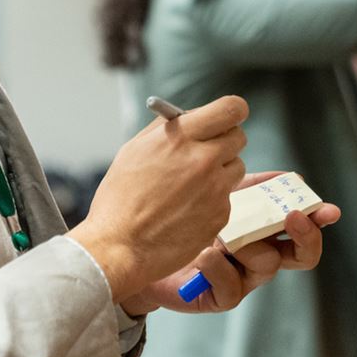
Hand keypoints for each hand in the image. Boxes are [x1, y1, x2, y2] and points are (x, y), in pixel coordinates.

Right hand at [70, 96, 248, 302]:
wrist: (119, 246)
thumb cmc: (120, 198)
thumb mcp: (135, 149)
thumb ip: (168, 129)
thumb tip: (189, 115)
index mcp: (181, 137)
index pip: (231, 109)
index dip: (232, 112)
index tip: (228, 118)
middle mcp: (203, 159)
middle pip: (238, 137)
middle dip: (225, 141)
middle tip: (209, 152)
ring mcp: (215, 189)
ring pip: (237, 168)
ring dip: (222, 172)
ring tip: (192, 185)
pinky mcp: (220, 215)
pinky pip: (227, 198)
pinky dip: (213, 201)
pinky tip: (187, 210)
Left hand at [119, 172, 342, 315]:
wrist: (135, 246)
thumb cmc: (179, 215)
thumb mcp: (215, 192)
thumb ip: (251, 184)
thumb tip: (288, 174)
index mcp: (262, 227)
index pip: (301, 224)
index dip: (318, 216)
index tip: (326, 207)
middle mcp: (259, 253)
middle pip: (301, 254)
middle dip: (305, 235)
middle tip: (294, 217)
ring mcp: (242, 277)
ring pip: (268, 264)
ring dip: (249, 244)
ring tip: (223, 233)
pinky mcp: (219, 296)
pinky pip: (232, 286)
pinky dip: (219, 267)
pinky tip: (204, 255)